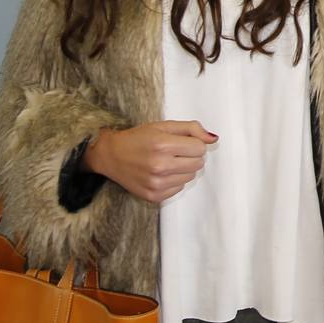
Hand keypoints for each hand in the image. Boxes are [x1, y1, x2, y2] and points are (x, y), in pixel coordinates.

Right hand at [82, 121, 216, 203]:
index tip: (183, 142)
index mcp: (162, 145)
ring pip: (191, 177)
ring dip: (184, 169)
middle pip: (198, 163)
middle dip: (191, 156)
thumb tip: (213, 139)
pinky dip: (174, 180)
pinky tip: (160, 173)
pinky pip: (179, 188)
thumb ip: (192, 129)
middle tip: (175, 152)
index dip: (195, 143)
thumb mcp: (164, 126)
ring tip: (167, 162)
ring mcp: (156, 183)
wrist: (110, 156)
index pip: (200, 148)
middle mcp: (159, 166)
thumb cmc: (138, 138)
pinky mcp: (154, 196)